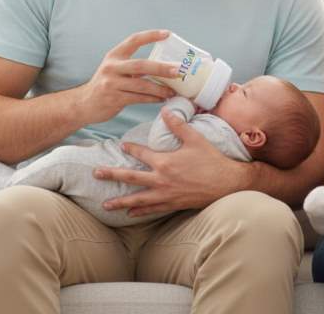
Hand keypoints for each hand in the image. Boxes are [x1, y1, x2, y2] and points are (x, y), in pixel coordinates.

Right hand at [74, 30, 178, 125]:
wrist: (83, 104)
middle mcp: (111, 67)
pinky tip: (160, 99)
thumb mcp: (115, 69)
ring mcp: (111, 83)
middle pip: (141, 65)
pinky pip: (138, 98)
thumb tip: (165, 67)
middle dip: (161, 68)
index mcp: (114, 56)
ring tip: (172, 91)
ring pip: (142, 85)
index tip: (167, 34)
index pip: (134, 40)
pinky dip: (152, 99)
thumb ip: (133, 66)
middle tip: (178, 70)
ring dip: (160, 89)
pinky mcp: (113, 99)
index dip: (151, 36)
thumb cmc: (106, 85)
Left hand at [94, 108, 246, 216]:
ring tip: (105, 205)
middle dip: (112, 175)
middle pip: (130, 177)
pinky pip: (152, 210)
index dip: (130, 148)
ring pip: (137, 199)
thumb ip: (178, 125)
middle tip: (95, 174)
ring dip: (120, 202)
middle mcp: (161, 180)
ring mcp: (166, 195)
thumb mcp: (195, 139)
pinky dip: (140, 212)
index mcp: (164, 162)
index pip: (141, 154)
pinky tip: (131, 214)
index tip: (121, 145)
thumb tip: (165, 110)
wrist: (228, 183)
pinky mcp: (173, 204)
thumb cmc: (212, 160)